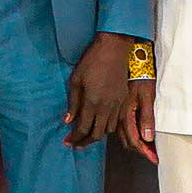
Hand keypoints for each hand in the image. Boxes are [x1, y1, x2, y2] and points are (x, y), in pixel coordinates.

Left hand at [65, 33, 150, 157]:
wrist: (114, 49)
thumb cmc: (92, 62)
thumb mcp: (76, 80)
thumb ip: (73, 103)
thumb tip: (68, 121)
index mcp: (93, 102)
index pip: (83, 128)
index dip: (75, 138)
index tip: (67, 141)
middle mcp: (107, 107)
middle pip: (97, 134)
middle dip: (85, 141)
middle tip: (76, 143)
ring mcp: (117, 105)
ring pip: (108, 130)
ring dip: (97, 135)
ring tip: (87, 134)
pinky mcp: (124, 101)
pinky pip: (116, 121)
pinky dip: (107, 127)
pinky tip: (100, 123)